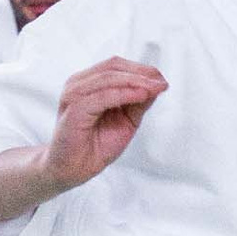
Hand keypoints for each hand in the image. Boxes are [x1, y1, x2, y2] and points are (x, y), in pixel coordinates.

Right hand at [37, 58, 167, 194]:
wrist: (74, 169)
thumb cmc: (95, 145)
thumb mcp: (126, 120)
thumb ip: (139, 102)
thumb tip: (156, 84)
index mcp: (88, 83)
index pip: (116, 66)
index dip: (141, 69)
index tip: (162, 80)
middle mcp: (78, 85)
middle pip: (113, 67)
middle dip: (141, 74)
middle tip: (161, 83)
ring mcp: (74, 95)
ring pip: (108, 78)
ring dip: (136, 81)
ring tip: (155, 88)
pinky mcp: (74, 110)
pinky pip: (102, 96)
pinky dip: (124, 94)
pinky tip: (140, 96)